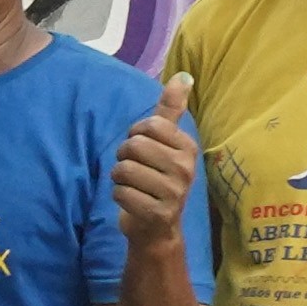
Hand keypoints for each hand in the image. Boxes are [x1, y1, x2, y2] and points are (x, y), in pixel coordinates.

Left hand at [113, 67, 199, 254]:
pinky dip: (118, 196)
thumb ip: (170, 110)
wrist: (157, 229)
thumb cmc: (157, 178)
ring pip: (124, 170)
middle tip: (135, 170)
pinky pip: (120, 193)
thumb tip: (182, 76)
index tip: (143, 149)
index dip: (135, 135)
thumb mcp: (165, 143)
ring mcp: (174, 193)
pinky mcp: (158, 213)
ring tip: (132, 186)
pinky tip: (132, 201)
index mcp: (188, 147)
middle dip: (124, 157)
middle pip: (133, 146)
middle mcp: (186, 169)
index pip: (149, 125)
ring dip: (119, 178)